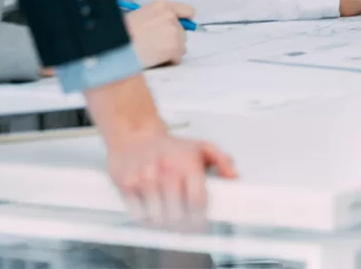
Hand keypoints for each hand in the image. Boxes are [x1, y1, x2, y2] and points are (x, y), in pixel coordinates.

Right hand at [106, 126, 236, 227]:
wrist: (136, 134)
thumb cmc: (170, 146)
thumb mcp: (201, 147)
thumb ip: (221, 160)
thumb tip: (233, 176)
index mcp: (187, 162)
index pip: (197, 201)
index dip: (200, 218)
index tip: (201, 223)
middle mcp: (166, 170)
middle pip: (177, 214)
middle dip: (183, 225)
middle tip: (185, 225)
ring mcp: (145, 178)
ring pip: (157, 218)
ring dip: (164, 224)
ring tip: (168, 218)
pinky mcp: (127, 185)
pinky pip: (138, 215)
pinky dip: (146, 220)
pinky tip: (153, 212)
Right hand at [124, 1, 192, 68]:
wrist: (113, 46)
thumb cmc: (121, 32)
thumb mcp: (140, 16)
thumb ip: (157, 18)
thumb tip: (164, 29)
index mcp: (163, 5)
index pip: (187, 11)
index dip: (183, 22)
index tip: (178, 29)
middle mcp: (171, 16)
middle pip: (182, 31)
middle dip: (173, 40)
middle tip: (157, 46)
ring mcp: (174, 32)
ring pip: (181, 46)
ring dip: (171, 51)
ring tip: (154, 54)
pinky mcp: (174, 48)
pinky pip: (177, 58)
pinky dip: (169, 61)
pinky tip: (155, 61)